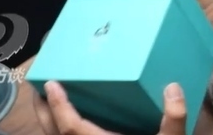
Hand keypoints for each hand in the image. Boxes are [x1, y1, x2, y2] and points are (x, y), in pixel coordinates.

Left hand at [45, 81, 185, 134]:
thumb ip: (173, 119)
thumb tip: (173, 87)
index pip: (70, 127)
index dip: (59, 106)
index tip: (50, 83)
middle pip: (53, 134)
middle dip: (44, 111)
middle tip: (38, 86)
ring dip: (49, 122)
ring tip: (49, 101)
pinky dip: (60, 133)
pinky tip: (67, 124)